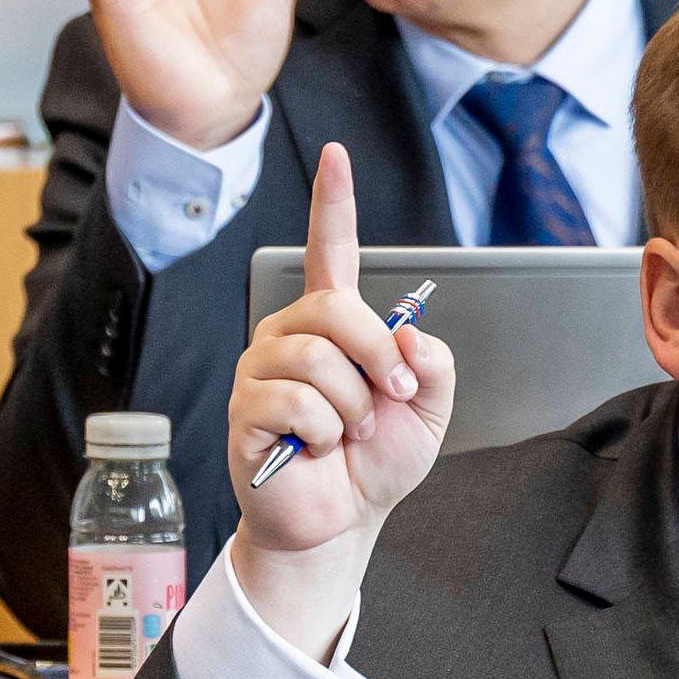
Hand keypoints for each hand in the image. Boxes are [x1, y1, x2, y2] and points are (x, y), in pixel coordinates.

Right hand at [222, 142, 454, 659]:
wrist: (341, 522)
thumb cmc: (373, 463)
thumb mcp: (429, 411)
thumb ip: (433, 365)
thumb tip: (410, 338)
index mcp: (334, 325)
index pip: (332, 251)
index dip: (333, 203)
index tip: (335, 156)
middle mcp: (291, 335)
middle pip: (335, 308)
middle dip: (380, 357)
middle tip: (393, 399)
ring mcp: (263, 370)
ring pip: (318, 359)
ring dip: (353, 407)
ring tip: (348, 434)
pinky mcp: (245, 409)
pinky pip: (295, 401)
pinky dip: (324, 432)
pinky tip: (316, 447)